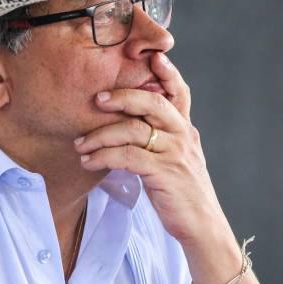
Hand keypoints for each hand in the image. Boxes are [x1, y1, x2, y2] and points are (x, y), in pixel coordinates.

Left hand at [75, 52, 231, 249]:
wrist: (202, 226)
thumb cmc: (182, 193)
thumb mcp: (176, 160)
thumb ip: (160, 139)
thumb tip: (130, 127)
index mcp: (186, 130)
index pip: (180, 93)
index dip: (168, 73)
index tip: (154, 57)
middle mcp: (183, 136)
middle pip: (152, 102)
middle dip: (121, 96)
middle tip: (96, 100)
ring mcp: (174, 154)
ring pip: (133, 130)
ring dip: (101, 135)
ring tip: (80, 144)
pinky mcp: (164, 174)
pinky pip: (128, 157)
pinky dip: (104, 157)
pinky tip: (89, 162)